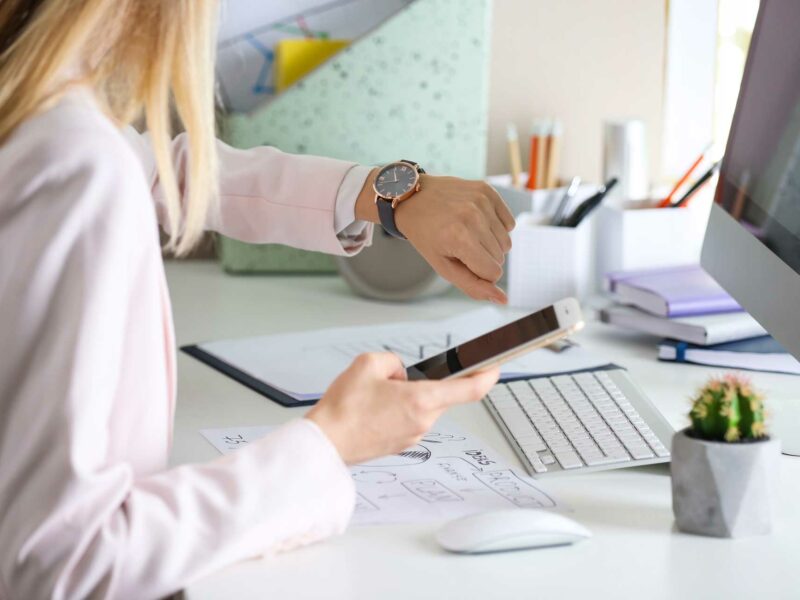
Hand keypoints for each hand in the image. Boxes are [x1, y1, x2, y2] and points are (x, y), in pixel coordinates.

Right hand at [307, 352, 498, 464]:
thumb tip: (401, 374)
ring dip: (410, 396)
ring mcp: (413, 436)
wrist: (326, 443)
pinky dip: (399, 410)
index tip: (495, 367)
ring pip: (424, 406)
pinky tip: (374, 410)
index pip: (469, 390)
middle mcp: (423, 422)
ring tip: (376, 397)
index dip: (487, 376)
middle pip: (440, 394)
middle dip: (425, 381)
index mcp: (421, 400)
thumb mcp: (368, 364)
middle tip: (395, 379)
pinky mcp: (402, 444)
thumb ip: (394, 362)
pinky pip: (410, 419)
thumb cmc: (344, 409)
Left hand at [355, 170, 515, 303]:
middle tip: (459, 245)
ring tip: (467, 233)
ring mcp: (481, 201)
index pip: (494, 272)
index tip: (462, 261)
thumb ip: (473, 286)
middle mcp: (473, 217)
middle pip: (500, 258)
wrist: (412, 198)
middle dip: (483, 258)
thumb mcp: (443, 267)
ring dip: (490, 243)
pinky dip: (496, 227)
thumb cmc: (426, 236)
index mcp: (460, 239)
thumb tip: (503, 300)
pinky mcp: (487, 191)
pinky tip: (477, 221)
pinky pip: (509, 223)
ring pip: (506, 242)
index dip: (479, 273)